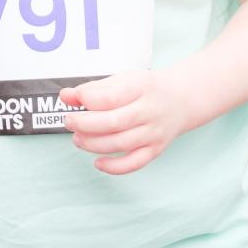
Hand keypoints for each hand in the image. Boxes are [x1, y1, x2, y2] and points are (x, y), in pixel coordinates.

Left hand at [60, 70, 186, 175]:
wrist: (181, 100)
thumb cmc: (145, 89)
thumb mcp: (123, 79)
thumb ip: (94, 88)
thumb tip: (65, 96)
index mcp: (141, 87)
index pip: (110, 97)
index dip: (86, 99)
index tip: (71, 99)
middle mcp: (150, 111)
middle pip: (113, 122)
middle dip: (85, 124)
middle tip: (69, 121)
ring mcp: (154, 133)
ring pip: (120, 144)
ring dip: (92, 144)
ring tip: (77, 138)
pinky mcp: (155, 150)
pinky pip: (134, 164)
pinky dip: (114, 167)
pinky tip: (97, 162)